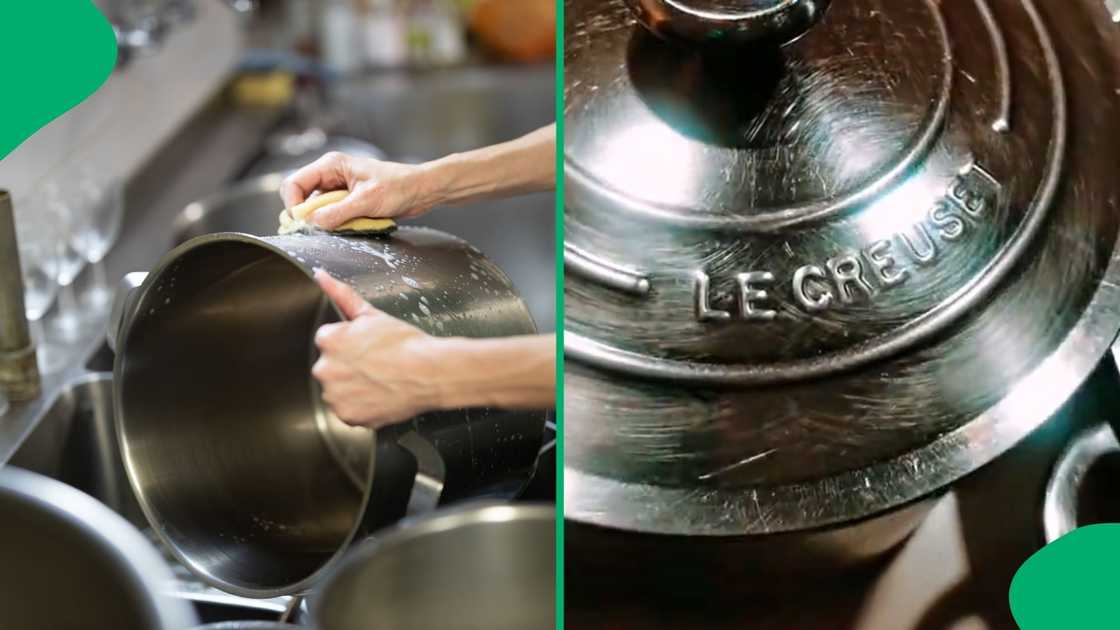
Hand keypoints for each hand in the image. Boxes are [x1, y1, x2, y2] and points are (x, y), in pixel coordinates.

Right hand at [280, 153, 435, 228]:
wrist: (421, 190)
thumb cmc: (399, 187)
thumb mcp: (367, 201)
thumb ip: (338, 212)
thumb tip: (312, 223)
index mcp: (331, 166)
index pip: (294, 183)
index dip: (293, 205)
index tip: (303, 223)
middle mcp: (331, 175)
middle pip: (302, 197)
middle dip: (307, 215)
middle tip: (320, 230)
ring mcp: (338, 189)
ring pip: (316, 209)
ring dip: (324, 221)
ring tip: (342, 226)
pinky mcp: (347, 201)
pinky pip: (331, 215)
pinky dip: (336, 224)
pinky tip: (350, 226)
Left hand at [311, 270, 445, 428]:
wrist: (430, 372)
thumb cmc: (405, 343)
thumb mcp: (372, 314)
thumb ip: (341, 294)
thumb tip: (321, 275)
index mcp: (328, 341)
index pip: (329, 342)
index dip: (351, 344)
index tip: (369, 348)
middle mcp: (325, 369)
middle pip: (331, 367)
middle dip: (348, 366)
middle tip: (376, 365)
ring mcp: (336, 396)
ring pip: (339, 390)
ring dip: (353, 387)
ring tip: (380, 380)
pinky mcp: (348, 416)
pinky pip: (349, 411)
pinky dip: (362, 406)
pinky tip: (379, 395)